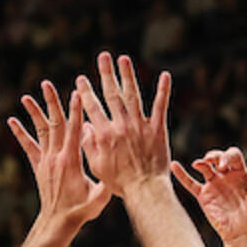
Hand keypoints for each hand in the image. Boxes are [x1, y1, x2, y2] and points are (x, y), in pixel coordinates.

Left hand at [8, 80, 109, 228]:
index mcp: (71, 161)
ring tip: (26, 97)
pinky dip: (20, 133)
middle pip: (54, 124)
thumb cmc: (81, 211)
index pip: (74, 131)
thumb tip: (117, 177)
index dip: (75, 111)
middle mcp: (56, 157)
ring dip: (34, 113)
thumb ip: (105, 186)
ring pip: (40, 131)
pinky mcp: (38, 166)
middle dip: (51, 103)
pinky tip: (12, 120)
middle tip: (47, 84)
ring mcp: (45, 161)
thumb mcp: (98, 199)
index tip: (77, 93)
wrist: (58, 222)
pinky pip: (28, 146)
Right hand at [75, 52, 170, 196]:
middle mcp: (121, 125)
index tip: (81, 80)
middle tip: (103, 56)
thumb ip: (89, 145)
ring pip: (133, 95)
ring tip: (124, 59)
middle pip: (112, 94)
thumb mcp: (97, 167)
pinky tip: (165, 76)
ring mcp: (140, 126)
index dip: (86, 92)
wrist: (145, 190)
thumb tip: (85, 127)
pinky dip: (163, 90)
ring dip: (128, 75)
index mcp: (105, 134)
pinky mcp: (158, 130)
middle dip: (106, 73)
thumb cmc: (120, 183)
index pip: (92, 107)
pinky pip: (160, 106)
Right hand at [172, 147, 246, 241]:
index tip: (224, 166)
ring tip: (198, 164)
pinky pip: (191, 184)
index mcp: (240, 173)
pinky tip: (174, 165)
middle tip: (213, 163)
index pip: (233, 156)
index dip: (228, 157)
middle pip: (218, 158)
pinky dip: (182, 175)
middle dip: (214, 156)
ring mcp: (214, 185)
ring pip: (204, 168)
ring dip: (201, 163)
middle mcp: (226, 176)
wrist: (242, 234)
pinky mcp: (204, 196)